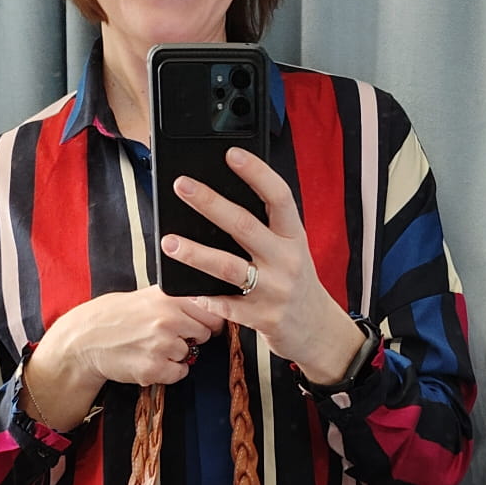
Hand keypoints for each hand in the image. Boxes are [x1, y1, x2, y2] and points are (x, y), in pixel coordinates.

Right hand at [21, 285, 225, 431]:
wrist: (84, 340)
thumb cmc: (111, 317)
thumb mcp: (143, 296)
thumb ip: (173, 299)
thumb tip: (204, 304)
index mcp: (167, 298)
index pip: (211, 310)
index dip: (209, 319)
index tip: (202, 324)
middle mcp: (168, 319)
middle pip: (204, 333)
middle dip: (192, 337)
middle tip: (170, 337)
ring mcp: (162, 345)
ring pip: (189, 354)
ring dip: (176, 355)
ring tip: (151, 348)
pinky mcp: (154, 368)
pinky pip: (178, 373)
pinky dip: (168, 372)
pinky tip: (149, 361)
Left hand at [161, 150, 366, 386]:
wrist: (316, 330)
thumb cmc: (296, 282)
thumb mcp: (291, 250)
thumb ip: (266, 229)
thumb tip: (221, 201)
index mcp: (294, 236)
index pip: (278, 197)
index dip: (257, 173)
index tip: (231, 154)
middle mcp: (286, 260)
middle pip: (244, 225)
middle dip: (210, 203)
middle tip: (182, 186)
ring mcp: (274, 290)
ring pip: (228, 267)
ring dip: (195, 253)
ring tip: (168, 242)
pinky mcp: (262, 317)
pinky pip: (225, 305)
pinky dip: (203, 296)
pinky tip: (185, 288)